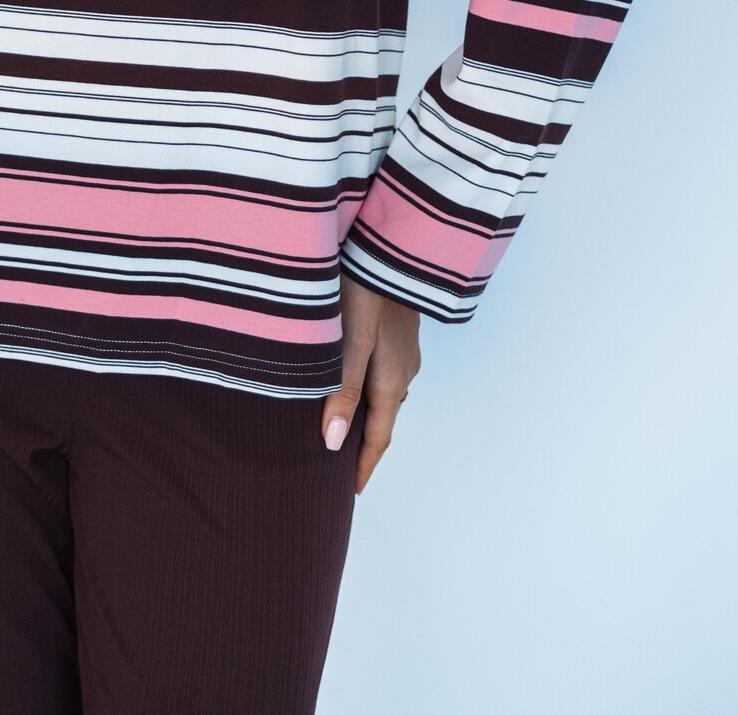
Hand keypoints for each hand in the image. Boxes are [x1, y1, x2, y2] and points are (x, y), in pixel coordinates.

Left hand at [321, 275, 420, 494]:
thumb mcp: (350, 341)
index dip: (363, 466)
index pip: (378, 437)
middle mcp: (404, 370)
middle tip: (339, 468)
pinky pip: (383, 374)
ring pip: (383, 395)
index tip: (349, 494)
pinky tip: (349, 382)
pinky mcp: (398, 331)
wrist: (391, 244)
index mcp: (392, 380)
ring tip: (340, 428)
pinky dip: (367, 390)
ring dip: (365, 416)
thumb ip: (341, 389)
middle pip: (382, 419)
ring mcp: (404, 350)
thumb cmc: (365, 288)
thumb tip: (332, 442)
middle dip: (363, 445)